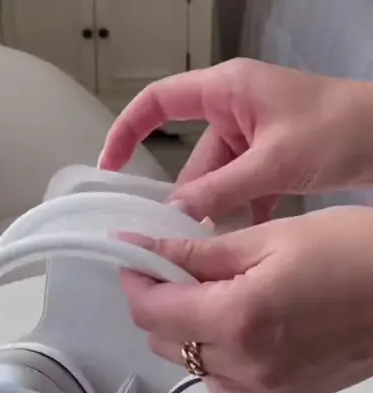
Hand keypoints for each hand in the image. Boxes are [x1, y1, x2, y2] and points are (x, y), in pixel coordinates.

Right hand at [99, 59, 372, 221]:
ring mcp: (253, 135)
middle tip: (179, 238)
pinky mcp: (270, 156)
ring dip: (218, 210)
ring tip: (214, 243)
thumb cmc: (339, 128)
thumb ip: (220, 190)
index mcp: (227, 91)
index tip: (111, 169)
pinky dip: (243, 210)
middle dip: (190, 197)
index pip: (158, 102)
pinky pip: (242, 187)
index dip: (128, 133)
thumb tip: (176, 215)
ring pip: (218, 179)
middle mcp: (235, 109)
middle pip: (192, 157)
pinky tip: (246, 235)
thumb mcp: (273, 162)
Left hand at [119, 207, 372, 392]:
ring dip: (187, 335)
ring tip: (216, 300)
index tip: (137, 257)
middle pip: (164, 343)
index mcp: (238, 317)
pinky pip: (227, 390)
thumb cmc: (353, 251)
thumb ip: (199, 251)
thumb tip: (142, 248)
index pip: (152, 311)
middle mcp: (245, 365)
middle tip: (183, 270)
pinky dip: (218, 363)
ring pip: (192, 369)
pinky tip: (237, 335)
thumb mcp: (272, 237)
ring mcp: (265, 389)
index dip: (135, 281)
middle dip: (161, 304)